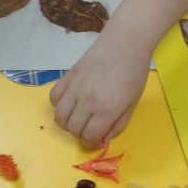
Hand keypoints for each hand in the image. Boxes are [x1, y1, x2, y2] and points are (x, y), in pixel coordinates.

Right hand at [50, 31, 149, 148]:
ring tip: (78, 119)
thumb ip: (119, 124)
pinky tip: (70, 104)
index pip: (89, 137)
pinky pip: (53, 98)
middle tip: (90, 130)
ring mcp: (75, 88)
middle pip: (73, 129)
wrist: (124, 43)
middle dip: (80, 135)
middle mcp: (87, 101)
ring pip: (59, 116)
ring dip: (67, 123)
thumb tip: (104, 139)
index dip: (91, 144)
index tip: (97, 141)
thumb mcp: (133, 103)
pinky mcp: (67, 76)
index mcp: (107, 109)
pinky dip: (58, 105)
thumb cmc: (134, 73)